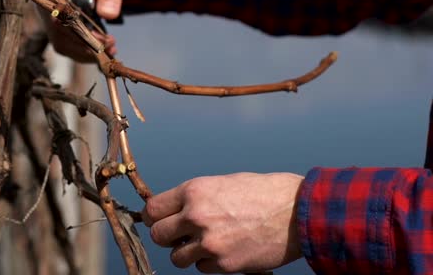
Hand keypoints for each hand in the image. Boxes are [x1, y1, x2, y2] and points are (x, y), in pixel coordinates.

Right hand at [43, 0, 134, 61]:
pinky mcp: (63, 25)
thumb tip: (108, 14)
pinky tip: (107, 49)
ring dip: (85, 51)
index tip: (97, 38)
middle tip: (110, 44)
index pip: (53, 10)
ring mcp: (53, 15)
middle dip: (83, 43)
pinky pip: (69, 45)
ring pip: (62, 42)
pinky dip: (87, 52)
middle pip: (56, 31)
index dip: (71, 28)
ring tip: (111, 48)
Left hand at [143, 173, 303, 273]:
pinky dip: (208, 263)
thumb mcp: (221, 184)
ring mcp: (210, 242)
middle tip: (180, 235)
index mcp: (194, 191)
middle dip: (167, 237)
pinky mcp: (225, 264)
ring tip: (205, 244)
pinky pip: (201, 268)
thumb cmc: (262, 193)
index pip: (153, 210)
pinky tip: (224, 251)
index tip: (159, 221)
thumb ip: (195, 198)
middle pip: (158, 235)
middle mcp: (197, 215)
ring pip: (177, 257)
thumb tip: (173, 212)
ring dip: (187, 253)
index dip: (154, 217)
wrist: (297, 212)